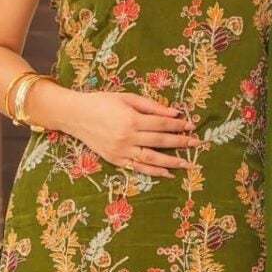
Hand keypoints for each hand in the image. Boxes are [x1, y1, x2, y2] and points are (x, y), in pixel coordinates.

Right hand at [71, 90, 201, 178]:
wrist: (75, 115)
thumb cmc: (102, 102)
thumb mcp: (127, 98)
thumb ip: (151, 106)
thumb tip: (175, 112)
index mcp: (131, 119)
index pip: (162, 123)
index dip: (178, 124)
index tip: (192, 125)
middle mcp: (127, 137)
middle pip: (160, 141)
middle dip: (181, 142)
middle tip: (197, 143)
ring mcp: (121, 151)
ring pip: (152, 158)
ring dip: (172, 161)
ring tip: (188, 163)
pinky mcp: (115, 160)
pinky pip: (138, 167)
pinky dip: (154, 171)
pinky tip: (168, 173)